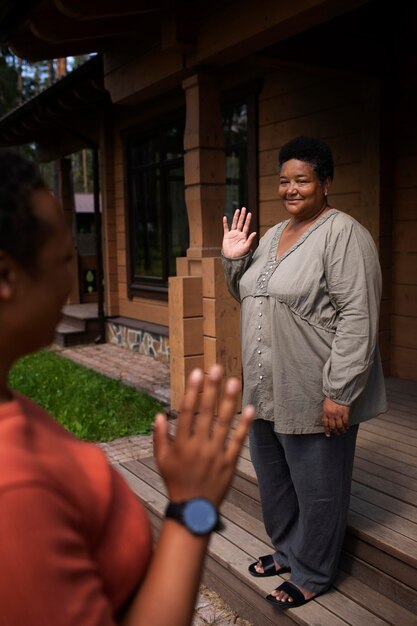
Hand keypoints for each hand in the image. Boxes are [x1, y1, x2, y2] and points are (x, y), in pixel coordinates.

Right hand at [153, 365, 254, 505]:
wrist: (193, 509)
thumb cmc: (175, 481)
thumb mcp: (161, 460)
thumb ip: (160, 437)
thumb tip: (159, 415)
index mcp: (181, 443)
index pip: (187, 411)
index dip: (192, 391)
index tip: (197, 373)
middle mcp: (198, 446)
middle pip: (207, 412)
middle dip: (212, 388)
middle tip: (218, 368)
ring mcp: (216, 454)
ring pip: (224, 423)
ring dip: (230, 401)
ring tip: (235, 382)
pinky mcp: (230, 462)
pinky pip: (238, 441)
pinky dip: (245, 425)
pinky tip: (250, 409)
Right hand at [222, 207, 256, 258]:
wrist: (232, 258)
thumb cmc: (240, 254)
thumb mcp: (246, 246)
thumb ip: (250, 239)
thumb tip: (255, 232)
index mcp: (244, 235)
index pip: (246, 226)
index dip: (248, 220)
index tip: (249, 213)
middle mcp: (238, 233)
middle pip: (240, 222)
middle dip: (242, 216)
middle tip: (244, 208)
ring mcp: (232, 234)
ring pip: (234, 223)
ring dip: (235, 217)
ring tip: (237, 210)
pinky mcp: (226, 236)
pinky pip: (226, 228)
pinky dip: (225, 223)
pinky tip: (225, 217)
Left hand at [322, 397, 349, 437]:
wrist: (337, 392)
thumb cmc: (331, 398)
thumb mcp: (325, 405)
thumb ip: (326, 413)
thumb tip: (327, 420)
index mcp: (326, 413)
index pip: (326, 424)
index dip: (327, 430)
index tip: (328, 435)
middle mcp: (331, 415)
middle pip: (333, 426)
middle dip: (335, 432)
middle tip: (337, 434)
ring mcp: (338, 414)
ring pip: (340, 426)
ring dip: (341, 430)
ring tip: (343, 432)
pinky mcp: (345, 412)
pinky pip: (346, 421)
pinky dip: (346, 425)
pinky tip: (347, 427)